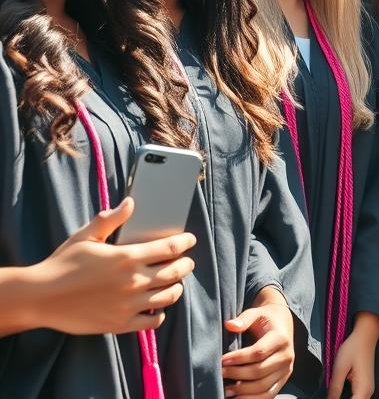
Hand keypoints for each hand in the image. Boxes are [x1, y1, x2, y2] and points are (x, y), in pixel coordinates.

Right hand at [36, 197, 195, 334]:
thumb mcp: (86, 235)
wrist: (40, 298)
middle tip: (186, 261)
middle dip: (185, 265)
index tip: (190, 240)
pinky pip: (151, 321)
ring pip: (168, 296)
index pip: (170, 248)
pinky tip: (156, 307)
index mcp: (128, 257)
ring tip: (175, 282)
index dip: (185, 242)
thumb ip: (111, 219)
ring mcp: (128, 304)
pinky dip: (159, 314)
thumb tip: (131, 202)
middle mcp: (133, 281)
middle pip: (175, 272)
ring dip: (176, 287)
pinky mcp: (119, 323)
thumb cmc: (63, 263)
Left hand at [222, 287, 295, 397]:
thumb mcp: (256, 313)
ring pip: (263, 387)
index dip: (239, 358)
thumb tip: (229, 325)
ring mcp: (286, 370)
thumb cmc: (265, 319)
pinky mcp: (283, 380)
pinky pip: (268, 395)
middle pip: (259, 371)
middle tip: (220, 374)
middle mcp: (286, 356)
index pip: (259, 352)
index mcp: (281, 338)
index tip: (222, 360)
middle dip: (237, 374)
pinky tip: (237, 398)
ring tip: (226, 390)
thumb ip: (244, 319)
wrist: (282, 323)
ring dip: (243, 392)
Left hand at [328, 311, 378, 398]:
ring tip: (332, 396)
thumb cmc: (353, 347)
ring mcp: (368, 390)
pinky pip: (356, 398)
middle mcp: (368, 393)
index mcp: (363, 390)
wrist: (366, 334)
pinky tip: (338, 396)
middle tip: (330, 396)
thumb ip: (334, 389)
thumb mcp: (340, 368)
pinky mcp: (364, 386)